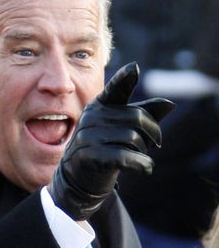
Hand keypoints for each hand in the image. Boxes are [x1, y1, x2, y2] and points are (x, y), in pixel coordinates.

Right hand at [49, 62, 174, 219]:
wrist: (77, 179)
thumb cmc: (104, 149)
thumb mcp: (121, 130)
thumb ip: (144, 115)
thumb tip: (170, 104)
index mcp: (99, 106)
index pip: (114, 89)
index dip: (124, 78)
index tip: (133, 69)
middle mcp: (92, 117)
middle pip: (137, 118)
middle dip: (152, 133)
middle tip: (153, 145)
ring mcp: (88, 136)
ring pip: (133, 138)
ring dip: (144, 151)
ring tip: (139, 158)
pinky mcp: (90, 155)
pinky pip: (126, 156)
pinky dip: (142, 164)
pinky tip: (146, 168)